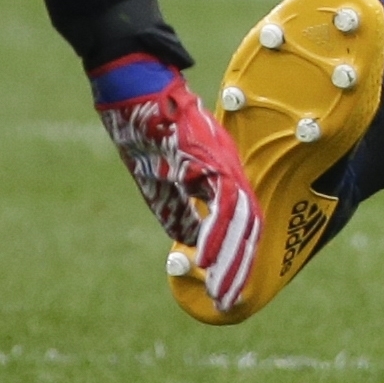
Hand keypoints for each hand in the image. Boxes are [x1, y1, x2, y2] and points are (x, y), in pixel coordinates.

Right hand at [96, 65, 259, 315]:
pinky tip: (205, 258)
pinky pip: (220, 200)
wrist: (137, 80)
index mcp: (220, 173)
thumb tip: (188, 239)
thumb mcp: (163, 173)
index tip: (231, 288)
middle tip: (230, 301)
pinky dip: (215, 232)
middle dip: (238, 268)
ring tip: (224, 292)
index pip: (242, 222)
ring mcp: (220, 160)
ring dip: (230, 260)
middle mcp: (228, 168)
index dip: (238, 256)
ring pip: (239, 219)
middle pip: (246, 227)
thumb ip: (178, 204)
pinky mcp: (206, 154)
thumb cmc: (149, 122)